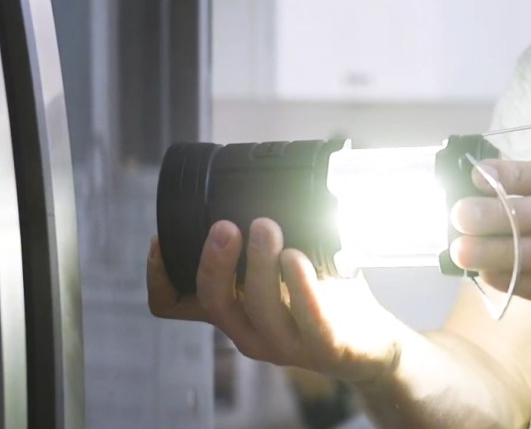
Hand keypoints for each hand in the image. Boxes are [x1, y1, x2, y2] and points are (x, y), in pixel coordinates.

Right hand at [146, 218, 407, 383]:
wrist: (372, 346)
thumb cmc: (324, 302)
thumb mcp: (282, 273)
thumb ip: (262, 246)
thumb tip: (252, 184)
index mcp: (234, 312)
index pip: (174, 306)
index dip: (158, 276)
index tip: (161, 238)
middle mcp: (250, 332)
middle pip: (214, 303)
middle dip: (214, 262)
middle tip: (226, 225)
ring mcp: (285, 345)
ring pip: (258, 308)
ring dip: (259, 263)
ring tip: (266, 226)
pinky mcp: (324, 346)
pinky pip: (309, 318)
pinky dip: (300, 284)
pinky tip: (297, 257)